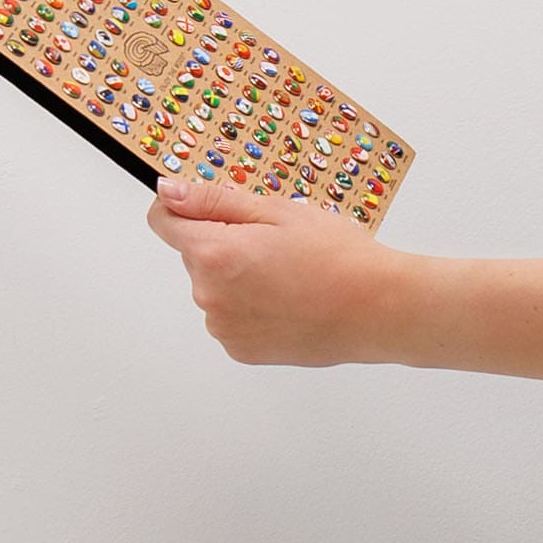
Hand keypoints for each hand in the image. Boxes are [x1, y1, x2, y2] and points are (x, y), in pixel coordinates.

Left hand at [148, 177, 414, 367]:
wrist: (379, 309)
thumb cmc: (337, 256)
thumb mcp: (276, 211)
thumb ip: (212, 201)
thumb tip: (166, 192)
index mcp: (213, 254)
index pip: (163, 222)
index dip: (185, 209)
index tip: (213, 209)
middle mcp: (208, 295)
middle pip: (193, 254)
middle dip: (222, 243)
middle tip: (274, 243)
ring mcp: (223, 327)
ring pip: (213, 286)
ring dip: (236, 277)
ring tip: (287, 275)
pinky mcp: (240, 350)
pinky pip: (230, 316)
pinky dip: (250, 307)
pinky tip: (287, 301)